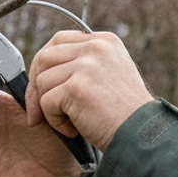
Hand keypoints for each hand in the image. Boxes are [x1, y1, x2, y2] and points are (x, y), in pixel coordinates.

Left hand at [26, 31, 154, 150]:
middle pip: (45, 57)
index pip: (59, 40)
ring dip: (48, 107)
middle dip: (36, 85)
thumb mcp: (110, 75)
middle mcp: (95, 47)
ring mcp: (86, 65)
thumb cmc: (126, 114)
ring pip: (42, 81)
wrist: (141, 135)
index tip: (43, 87)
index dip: (45, 65)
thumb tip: (44, 69)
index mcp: (104, 41)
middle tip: (38, 111)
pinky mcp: (76, 87)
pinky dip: (55, 121)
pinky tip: (74, 129)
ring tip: (70, 122)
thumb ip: (85, 64)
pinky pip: (46, 102)